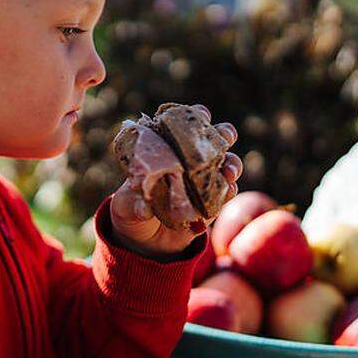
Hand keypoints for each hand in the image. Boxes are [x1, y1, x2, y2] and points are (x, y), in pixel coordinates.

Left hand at [110, 122, 241, 257]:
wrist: (145, 242)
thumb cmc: (131, 212)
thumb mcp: (125, 206)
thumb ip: (133, 204)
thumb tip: (144, 208)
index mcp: (166, 149)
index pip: (182, 126)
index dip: (193, 116)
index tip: (200, 114)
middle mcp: (189, 160)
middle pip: (213, 139)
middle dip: (223, 134)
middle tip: (225, 136)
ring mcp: (204, 180)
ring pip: (227, 163)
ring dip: (232, 163)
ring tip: (228, 170)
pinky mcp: (213, 202)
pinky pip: (228, 192)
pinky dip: (230, 189)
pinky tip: (228, 189)